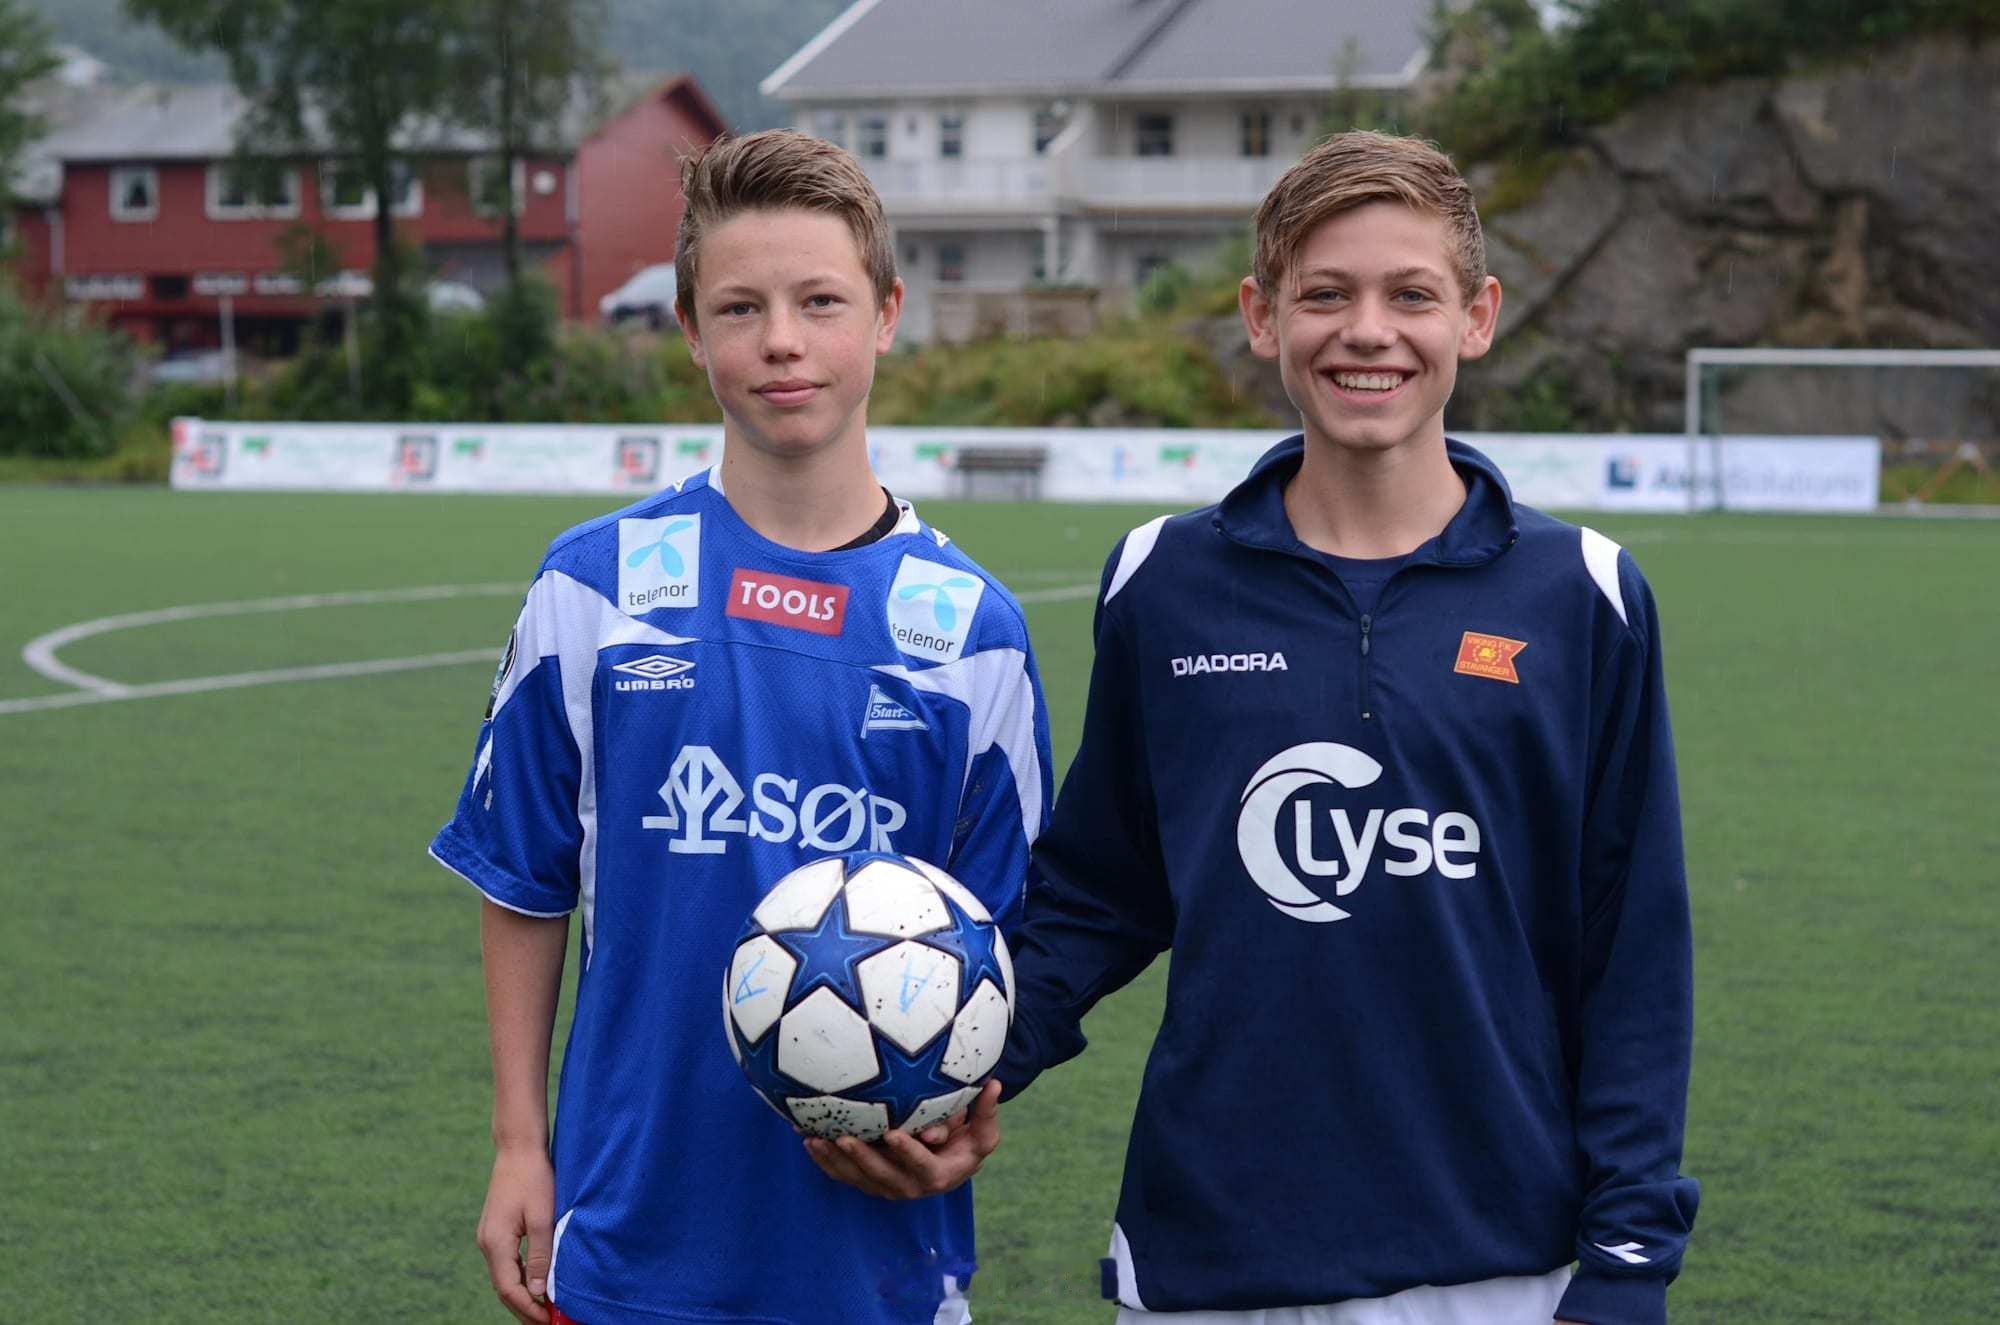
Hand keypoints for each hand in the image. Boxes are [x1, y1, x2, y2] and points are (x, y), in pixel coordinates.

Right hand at [477, 1145, 555, 1322]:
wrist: (518, 1149)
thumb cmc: (534, 1178)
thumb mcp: (543, 1218)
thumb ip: (540, 1255)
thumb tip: (538, 1291)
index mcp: (496, 1243)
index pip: (509, 1290)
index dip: (528, 1309)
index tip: (549, 1320)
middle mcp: (487, 1244)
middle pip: (503, 1288)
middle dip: (524, 1309)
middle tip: (548, 1322)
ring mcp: (489, 1238)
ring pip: (504, 1278)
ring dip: (522, 1295)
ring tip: (545, 1309)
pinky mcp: (496, 1232)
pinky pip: (506, 1264)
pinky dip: (520, 1279)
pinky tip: (536, 1284)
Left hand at [804, 1079, 1001, 1198]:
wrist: (951, 1161)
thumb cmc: (968, 1141)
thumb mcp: (983, 1132)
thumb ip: (986, 1112)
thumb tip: (995, 1084)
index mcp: (938, 1176)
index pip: (921, 1165)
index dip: (906, 1152)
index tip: (892, 1133)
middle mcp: (910, 1187)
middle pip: (882, 1177)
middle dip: (861, 1159)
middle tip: (843, 1137)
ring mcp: (886, 1187)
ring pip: (857, 1178)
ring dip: (834, 1161)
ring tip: (815, 1139)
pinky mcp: (869, 1181)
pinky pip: (844, 1175)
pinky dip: (825, 1161)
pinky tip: (807, 1139)